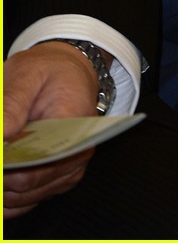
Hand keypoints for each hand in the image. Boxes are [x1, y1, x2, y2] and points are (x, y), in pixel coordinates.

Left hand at [4, 43, 99, 218]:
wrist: (71, 69)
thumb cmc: (52, 70)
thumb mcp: (29, 73)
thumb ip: (11, 104)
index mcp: (74, 127)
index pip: (34, 166)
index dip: (4, 166)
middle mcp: (76, 155)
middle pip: (24, 186)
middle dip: (0, 172)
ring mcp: (67, 171)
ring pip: (21, 198)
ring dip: (1, 184)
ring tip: (1, 153)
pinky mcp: (56, 179)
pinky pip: (25, 201)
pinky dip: (5, 194)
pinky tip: (3, 169)